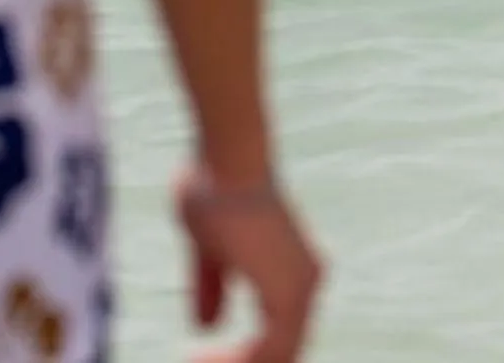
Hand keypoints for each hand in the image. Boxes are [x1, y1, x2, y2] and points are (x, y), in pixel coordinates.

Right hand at [175, 168, 322, 362]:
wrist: (228, 160)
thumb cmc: (215, 188)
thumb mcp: (207, 249)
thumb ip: (212, 287)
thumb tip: (206, 324)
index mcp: (292, 273)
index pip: (276, 338)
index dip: (241, 357)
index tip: (196, 356)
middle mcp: (307, 283)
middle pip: (282, 354)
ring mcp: (303, 290)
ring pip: (279, 359)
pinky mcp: (291, 295)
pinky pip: (272, 355)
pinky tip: (199, 357)